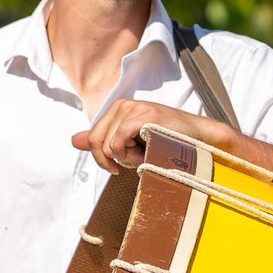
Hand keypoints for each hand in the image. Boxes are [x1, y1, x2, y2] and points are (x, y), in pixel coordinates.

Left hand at [71, 101, 233, 172]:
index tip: (117, 167)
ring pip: (109, 145)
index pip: (93, 138)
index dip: (102, 158)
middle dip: (114, 160)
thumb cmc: (166, 144)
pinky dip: (130, 153)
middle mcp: (123, 104)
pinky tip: (145, 152)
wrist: (198, 140)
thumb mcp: (130, 143)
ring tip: (147, 152)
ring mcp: (134, 108)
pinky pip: (120, 140)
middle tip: (134, 161)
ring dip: (128, 158)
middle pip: (96, 142)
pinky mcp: (145, 116)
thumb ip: (102, 140)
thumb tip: (74, 140)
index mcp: (117, 109)